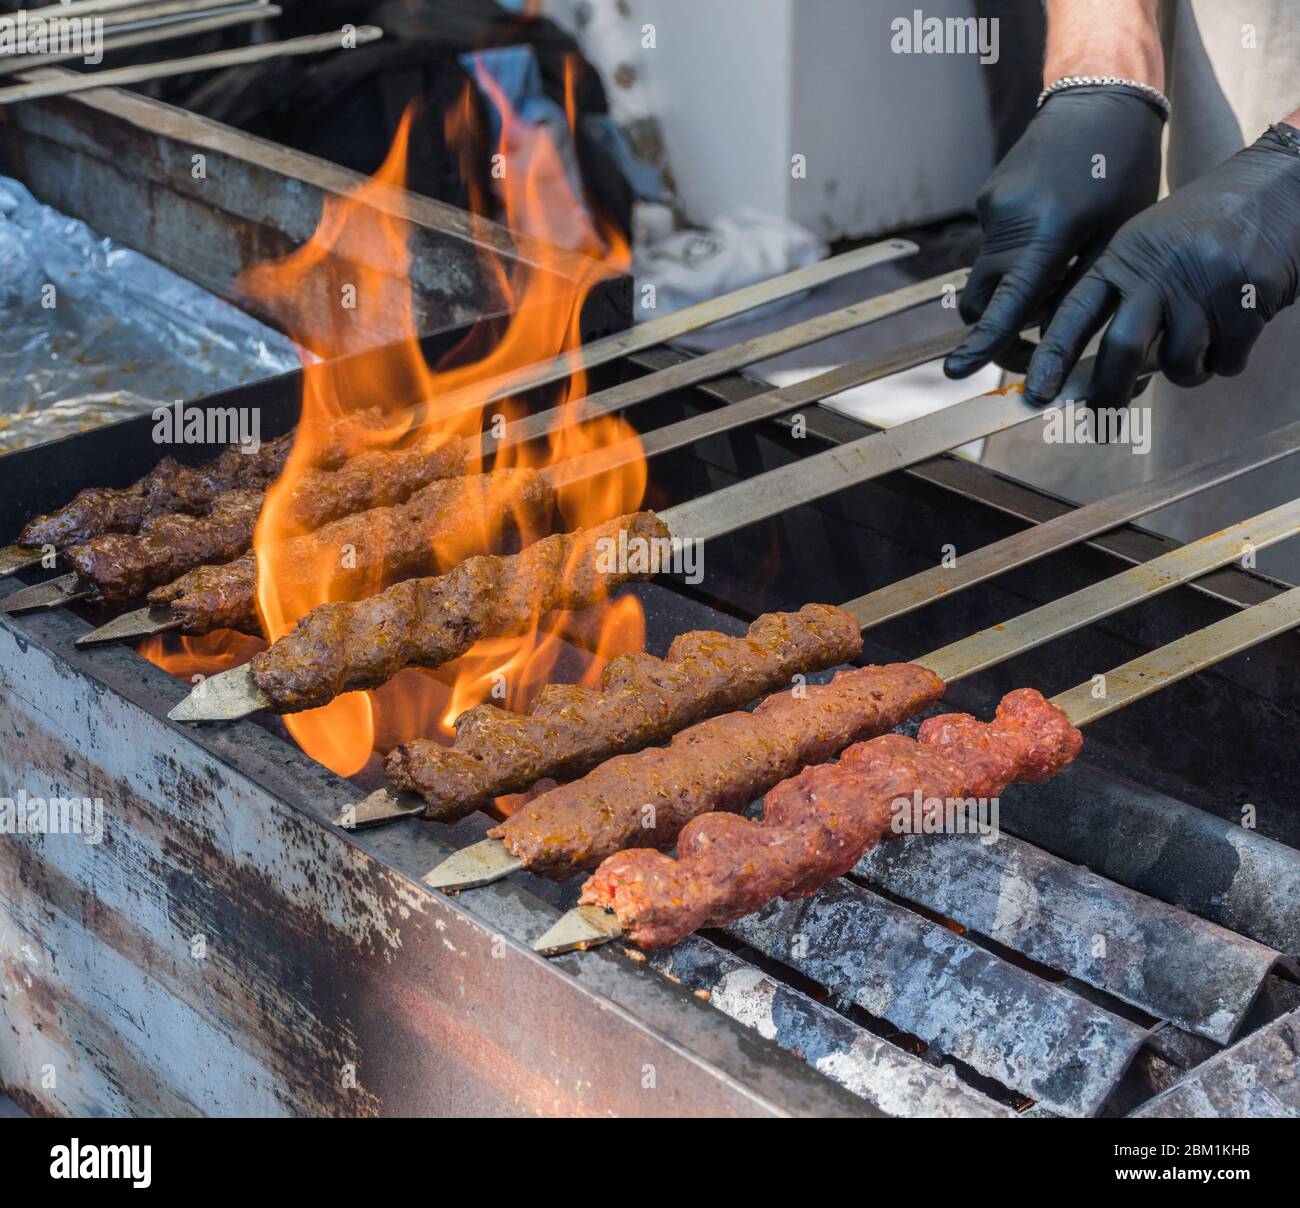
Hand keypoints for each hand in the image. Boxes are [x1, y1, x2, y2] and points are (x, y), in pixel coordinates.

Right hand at [944, 86, 1164, 378]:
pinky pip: (992, 246)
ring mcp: (992, 208)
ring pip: (986, 275)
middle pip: (981, 301)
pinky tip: (1050, 236)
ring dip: (1008, 294)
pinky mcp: (988, 199)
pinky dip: (1015, 259)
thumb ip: (1077, 292)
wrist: (1098, 100)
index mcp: (1046, 231)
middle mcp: (1008, 221)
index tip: (956, 371)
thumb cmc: (1122, 170)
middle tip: (1030, 352)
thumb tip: (1049, 343)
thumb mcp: (1115, 237)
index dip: (983, 343)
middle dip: (998, 333)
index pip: (1005, 304)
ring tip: (1050, 287)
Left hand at [1024, 126, 1299, 406]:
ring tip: (1200, 346)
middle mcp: (1158, 270)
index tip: (1036, 393)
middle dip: (1109, 393)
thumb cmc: (1208, 226)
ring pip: (1178, 365)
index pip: (1075, 312)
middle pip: (1121, 350)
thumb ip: (1127, 300)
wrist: (1281, 183)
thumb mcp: (1152, 245)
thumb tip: (1109, 378)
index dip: (1053, 357)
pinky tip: (1237, 331)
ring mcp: (1204, 284)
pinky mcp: (1248, 299)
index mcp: (1125, 256)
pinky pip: (1226, 361)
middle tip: (1104, 420)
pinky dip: (1228, 361)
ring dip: (1187, 372)